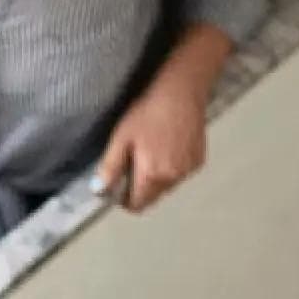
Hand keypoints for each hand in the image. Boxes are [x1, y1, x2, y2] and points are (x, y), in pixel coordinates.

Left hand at [96, 79, 210, 211]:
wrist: (181, 93)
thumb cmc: (148, 113)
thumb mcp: (121, 138)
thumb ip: (110, 168)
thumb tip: (99, 190)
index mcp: (152, 175)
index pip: (138, 205)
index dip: (125, 199)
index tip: (119, 185)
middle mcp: (173, 178)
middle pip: (153, 197)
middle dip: (141, 188)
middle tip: (134, 163)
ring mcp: (188, 170)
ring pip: (167, 186)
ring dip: (157, 178)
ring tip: (152, 151)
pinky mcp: (198, 161)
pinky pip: (180, 174)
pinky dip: (172, 168)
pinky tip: (168, 147)